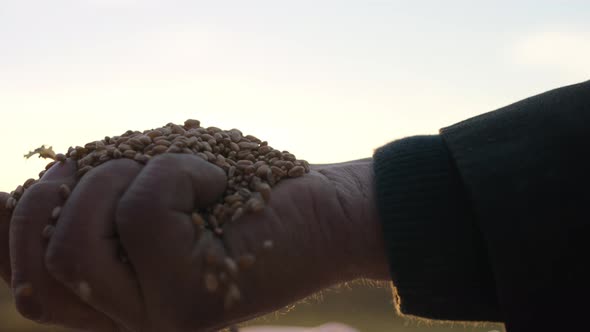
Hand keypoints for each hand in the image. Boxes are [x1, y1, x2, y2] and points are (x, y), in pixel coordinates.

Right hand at [1, 154, 386, 331]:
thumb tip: (7, 200)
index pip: (32, 282)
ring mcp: (156, 319)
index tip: (11, 195)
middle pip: (38, 270)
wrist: (324, 215)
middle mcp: (130, 320)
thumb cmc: (240, 189)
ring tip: (176, 174)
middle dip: (51, 198)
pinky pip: (145, 208)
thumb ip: (92, 202)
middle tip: (93, 164)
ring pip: (75, 244)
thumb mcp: (153, 185)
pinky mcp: (191, 303)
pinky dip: (178, 169)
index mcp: (118, 295)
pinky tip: (215, 182)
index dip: (7, 236)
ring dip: (115, 178)